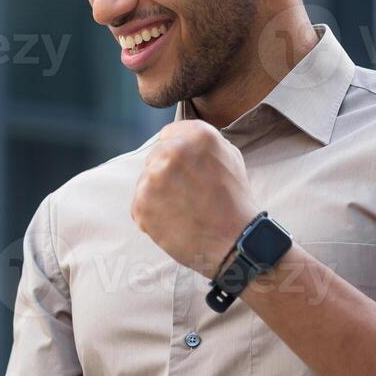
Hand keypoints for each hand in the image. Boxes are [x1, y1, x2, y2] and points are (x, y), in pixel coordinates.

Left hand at [130, 120, 259, 277]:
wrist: (234, 241)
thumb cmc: (234, 199)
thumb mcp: (229, 155)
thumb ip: (200, 141)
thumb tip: (177, 138)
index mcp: (195, 135)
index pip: (168, 135)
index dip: (178, 154)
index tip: (188, 170)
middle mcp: (171, 152)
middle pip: (155, 156)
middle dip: (167, 173)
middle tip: (188, 193)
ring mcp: (153, 179)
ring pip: (146, 181)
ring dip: (159, 193)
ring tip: (183, 209)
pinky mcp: (141, 205)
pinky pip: (140, 204)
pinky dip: (153, 213)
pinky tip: (175, 220)